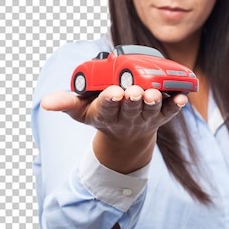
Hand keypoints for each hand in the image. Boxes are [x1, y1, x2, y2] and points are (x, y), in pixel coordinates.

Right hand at [41, 85, 187, 172]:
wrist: (126, 137)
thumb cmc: (101, 115)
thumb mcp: (80, 111)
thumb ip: (66, 103)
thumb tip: (45, 102)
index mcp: (105, 115)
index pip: (106, 109)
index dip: (110, 101)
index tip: (112, 93)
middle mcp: (126, 118)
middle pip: (130, 109)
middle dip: (133, 100)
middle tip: (134, 91)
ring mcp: (145, 118)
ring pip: (151, 111)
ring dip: (154, 102)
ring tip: (154, 94)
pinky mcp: (161, 116)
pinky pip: (170, 112)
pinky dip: (176, 105)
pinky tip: (183, 96)